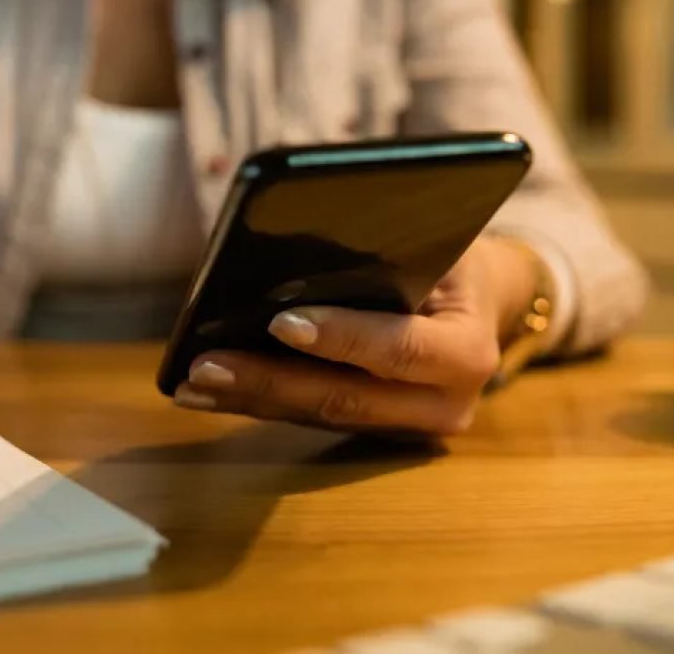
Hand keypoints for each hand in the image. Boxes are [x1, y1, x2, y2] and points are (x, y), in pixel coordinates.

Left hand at [174, 238, 538, 435]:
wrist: (481, 301)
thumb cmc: (453, 257)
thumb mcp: (438, 241)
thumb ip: (389, 252)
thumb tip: (295, 244)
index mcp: (467, 353)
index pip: (400, 350)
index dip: (342, 338)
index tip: (279, 322)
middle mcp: (446, 405)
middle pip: (346, 399)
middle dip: (270, 382)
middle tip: (205, 363)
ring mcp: (411, 428)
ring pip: (321, 417)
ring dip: (251, 399)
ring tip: (192, 380)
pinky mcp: (379, 432)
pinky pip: (315, 419)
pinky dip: (261, 402)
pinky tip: (212, 389)